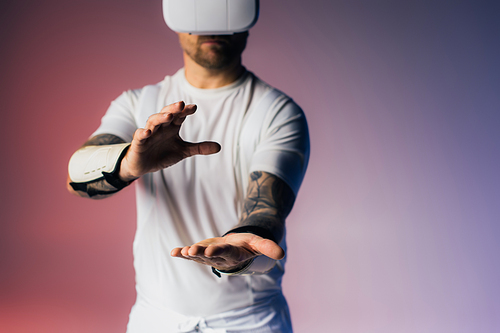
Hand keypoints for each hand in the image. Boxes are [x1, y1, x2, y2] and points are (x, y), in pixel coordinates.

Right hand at [119, 101, 220, 180]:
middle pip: (166, 114)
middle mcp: (160, 128)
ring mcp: (149, 134)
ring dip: (160, 118)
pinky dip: (142, 133)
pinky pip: (139, 136)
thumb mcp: (183, 151)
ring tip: (168, 116)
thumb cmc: (163, 154)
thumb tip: (219, 147)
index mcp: (171, 127)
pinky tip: (147, 132)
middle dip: (173, 109)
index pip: (179, 116)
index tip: (194, 107)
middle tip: (181, 104)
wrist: (143, 165)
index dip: (185, 111)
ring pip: (153, 121)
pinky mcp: (138, 143)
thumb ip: (199, 148)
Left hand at [170, 233, 284, 270]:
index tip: (210, 250)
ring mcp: (209, 256)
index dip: (218, 251)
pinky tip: (173, 252)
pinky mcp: (202, 252)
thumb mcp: (258, 243)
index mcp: (233, 254)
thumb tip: (281, 254)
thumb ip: (267, 248)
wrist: (237, 248)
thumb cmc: (247, 245)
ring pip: (198, 256)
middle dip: (200, 253)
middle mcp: (220, 257)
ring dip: (189, 254)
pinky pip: (191, 254)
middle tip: (191, 251)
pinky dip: (181, 253)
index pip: (225, 253)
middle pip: (209, 255)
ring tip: (181, 252)